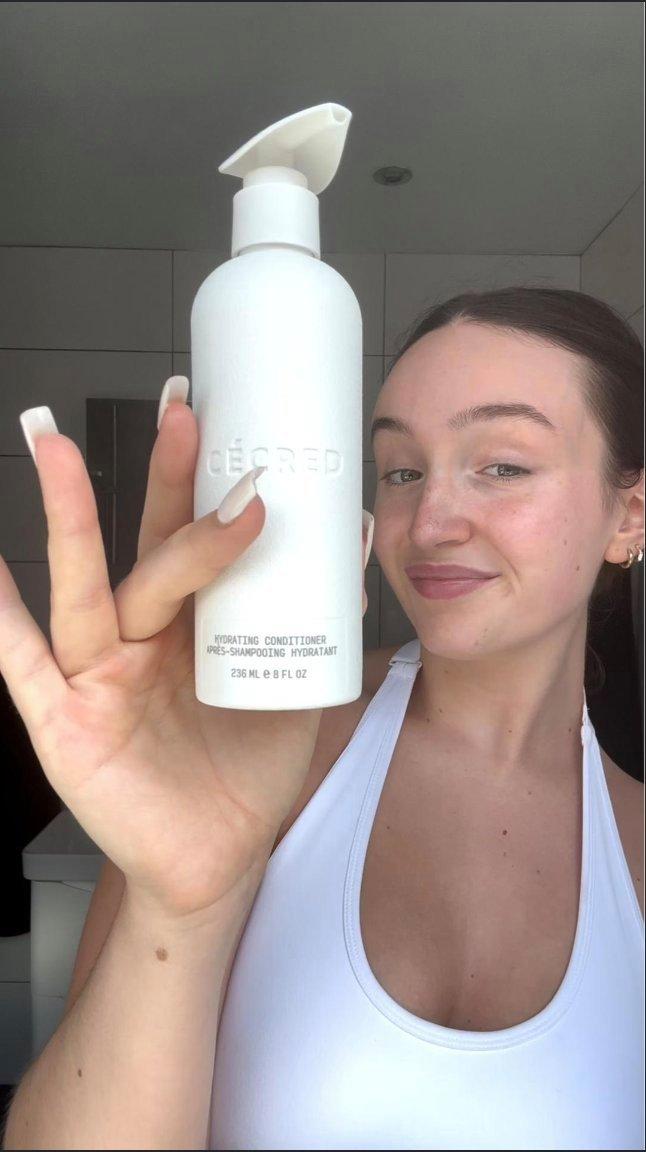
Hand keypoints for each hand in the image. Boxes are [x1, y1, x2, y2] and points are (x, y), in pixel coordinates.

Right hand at [0, 386, 370, 921]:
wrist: (219, 860)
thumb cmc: (249, 770)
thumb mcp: (298, 691)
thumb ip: (321, 623)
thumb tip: (351, 537)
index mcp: (194, 625)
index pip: (199, 540)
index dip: (211, 484)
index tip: (235, 423)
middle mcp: (142, 637)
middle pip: (149, 548)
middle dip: (162, 480)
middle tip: (181, 411)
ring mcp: (99, 674)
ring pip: (86, 589)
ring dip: (70, 520)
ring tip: (54, 448)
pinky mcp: (64, 723)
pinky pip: (24, 666)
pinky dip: (4, 621)